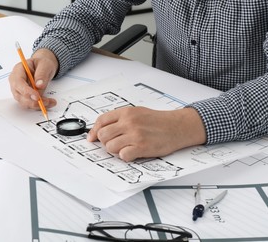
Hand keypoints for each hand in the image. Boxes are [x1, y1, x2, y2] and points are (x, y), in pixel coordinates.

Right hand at [9, 48, 57, 109]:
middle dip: (33, 101)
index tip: (37, 96)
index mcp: (18, 70)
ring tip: (50, 102)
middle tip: (46, 101)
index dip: (26, 91)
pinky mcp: (24, 97)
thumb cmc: (42, 64)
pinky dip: (39, 105)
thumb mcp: (45, 64)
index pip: (18, 83)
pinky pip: (30, 104)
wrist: (43, 67)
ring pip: (24, 102)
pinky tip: (48, 103)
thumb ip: (42, 74)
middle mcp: (16, 81)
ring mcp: (19, 90)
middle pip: (19, 95)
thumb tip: (39, 85)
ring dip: (37, 105)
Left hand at [86, 107, 206, 160]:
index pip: (101, 121)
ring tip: (127, 147)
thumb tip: (100, 131)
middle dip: (106, 142)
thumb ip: (119, 119)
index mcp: (126, 112)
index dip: (94, 131)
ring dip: (116, 150)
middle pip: (103, 135)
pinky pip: (123, 155)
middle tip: (115, 143)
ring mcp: (135, 135)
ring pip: (111, 147)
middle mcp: (129, 122)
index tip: (91, 138)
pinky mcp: (142, 147)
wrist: (177, 126)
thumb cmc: (157, 121)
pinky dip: (126, 156)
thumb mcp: (137, 113)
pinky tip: (133, 152)